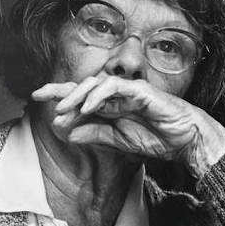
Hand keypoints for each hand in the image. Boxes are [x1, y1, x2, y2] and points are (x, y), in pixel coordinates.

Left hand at [32, 76, 224, 177]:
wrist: (187, 141)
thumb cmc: (159, 137)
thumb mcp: (119, 141)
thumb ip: (96, 134)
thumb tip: (69, 133)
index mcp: (112, 106)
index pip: (82, 97)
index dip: (60, 95)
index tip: (38, 98)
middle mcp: (117, 95)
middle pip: (83, 86)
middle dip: (61, 90)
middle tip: (40, 95)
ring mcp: (128, 90)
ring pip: (96, 84)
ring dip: (76, 96)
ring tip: (62, 109)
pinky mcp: (140, 91)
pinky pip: (114, 88)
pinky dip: (98, 96)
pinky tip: (87, 107)